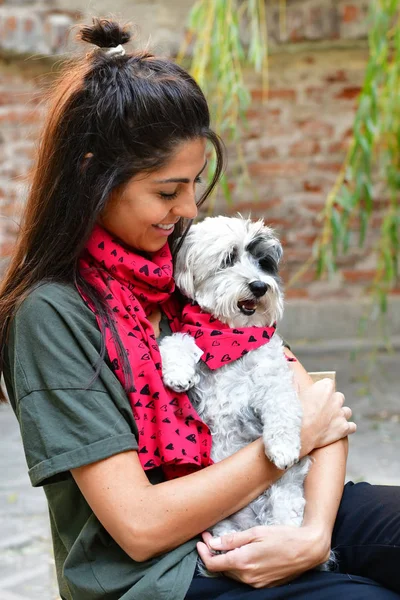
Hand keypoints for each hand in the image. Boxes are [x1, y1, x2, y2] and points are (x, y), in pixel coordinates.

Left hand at [197, 525, 329, 587]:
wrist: (307, 550)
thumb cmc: (283, 537)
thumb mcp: (256, 532)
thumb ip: (233, 539)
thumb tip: (213, 543)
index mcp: (243, 562)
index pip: (213, 563)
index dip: (203, 552)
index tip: (201, 540)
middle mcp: (248, 577)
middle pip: (221, 569)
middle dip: (213, 554)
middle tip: (210, 538)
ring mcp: (256, 583)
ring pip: (232, 574)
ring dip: (224, 561)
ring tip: (223, 545)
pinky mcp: (264, 585)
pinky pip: (244, 577)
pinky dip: (237, 567)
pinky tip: (239, 555)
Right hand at [299, 378, 355, 455]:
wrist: (297, 433)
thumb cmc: (292, 412)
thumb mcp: (292, 394)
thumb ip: (295, 383)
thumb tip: (291, 373)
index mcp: (325, 387)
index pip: (328, 383)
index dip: (322, 390)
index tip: (316, 396)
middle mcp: (336, 398)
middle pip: (339, 397)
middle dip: (333, 402)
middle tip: (322, 410)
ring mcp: (341, 414)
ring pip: (347, 411)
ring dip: (340, 415)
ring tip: (330, 421)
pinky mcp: (344, 428)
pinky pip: (352, 426)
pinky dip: (347, 428)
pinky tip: (339, 431)